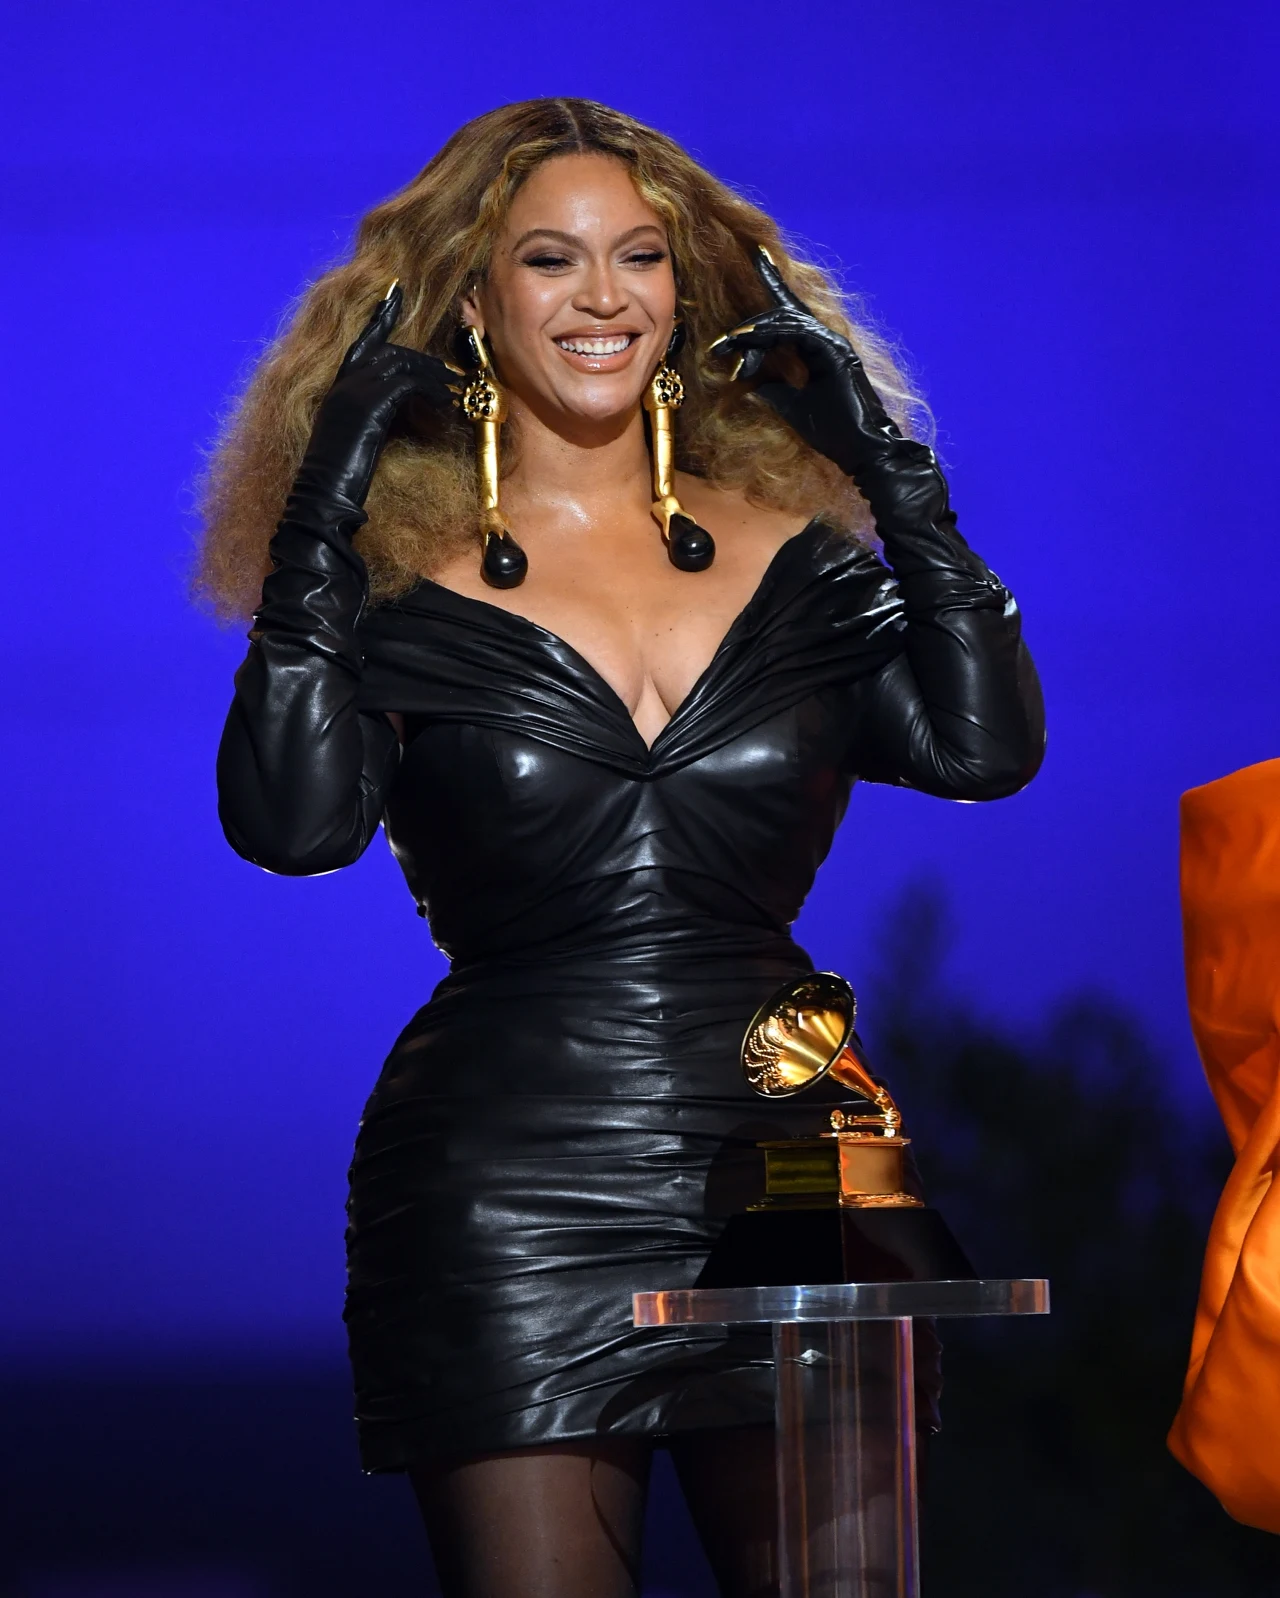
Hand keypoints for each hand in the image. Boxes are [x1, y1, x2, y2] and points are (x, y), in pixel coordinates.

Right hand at [295, 282, 458, 509]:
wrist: (323, 495)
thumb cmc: (340, 476)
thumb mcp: (358, 437)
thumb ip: (374, 414)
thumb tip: (404, 406)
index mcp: (338, 387)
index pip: (362, 341)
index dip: (379, 316)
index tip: (395, 291)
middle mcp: (344, 382)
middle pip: (392, 353)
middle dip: (426, 362)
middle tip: (452, 375)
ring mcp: (354, 391)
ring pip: (403, 365)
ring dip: (434, 377)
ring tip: (456, 391)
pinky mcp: (368, 406)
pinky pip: (409, 385)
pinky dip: (432, 393)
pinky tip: (447, 405)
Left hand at [710, 248, 909, 484]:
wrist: (860, 450)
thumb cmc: (831, 431)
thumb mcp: (788, 405)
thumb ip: (770, 387)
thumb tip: (746, 379)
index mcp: (815, 349)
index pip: (788, 313)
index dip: (771, 284)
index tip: (752, 260)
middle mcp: (824, 339)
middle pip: (782, 313)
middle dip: (749, 325)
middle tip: (720, 345)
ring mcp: (832, 343)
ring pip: (788, 320)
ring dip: (755, 330)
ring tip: (730, 342)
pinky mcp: (837, 352)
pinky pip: (800, 331)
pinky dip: (773, 333)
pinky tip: (751, 339)